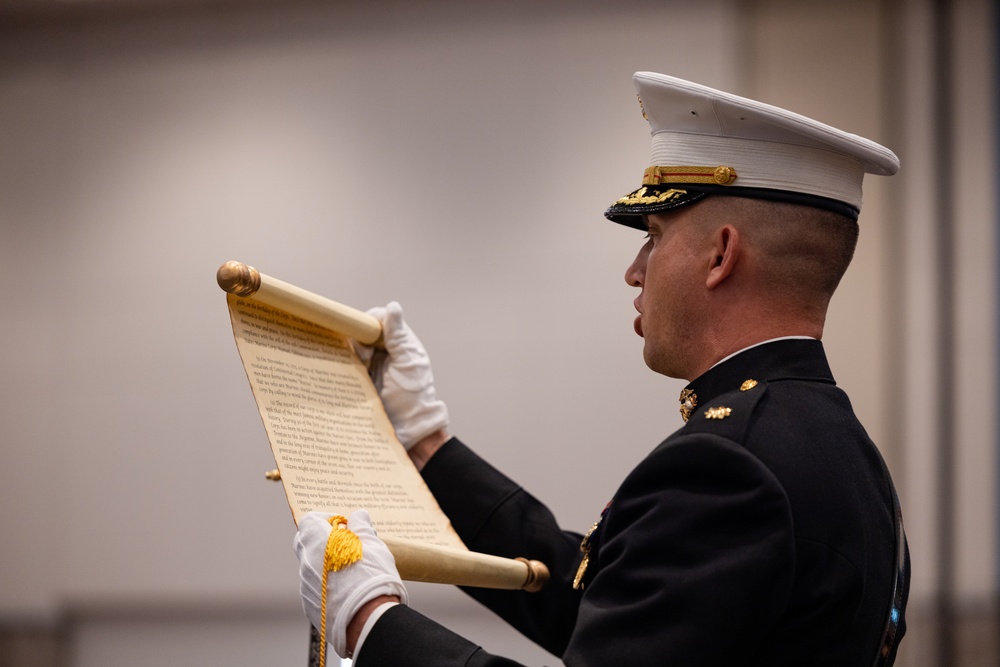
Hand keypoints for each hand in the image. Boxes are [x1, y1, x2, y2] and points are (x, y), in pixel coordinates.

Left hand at [294, 510, 408, 658]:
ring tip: (352, 569)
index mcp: (316, 541)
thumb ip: (361, 526)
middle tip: (347, 544)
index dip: (327, 519)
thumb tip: (358, 516)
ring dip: (326, 562)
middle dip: (324, 539)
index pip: (309, 520)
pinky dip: (328, 583)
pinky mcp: (309, 604)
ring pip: (311, 566)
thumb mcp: (372, 543)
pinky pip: (315, 587)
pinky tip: (347, 588)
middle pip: (306, 541)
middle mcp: (305, 562)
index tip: (344, 525)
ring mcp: (305, 585)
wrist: (368, 618)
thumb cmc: (371, 577)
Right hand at [355, 301, 448, 448]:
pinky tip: (342, 375)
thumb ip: (398, 336)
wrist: (407, 431)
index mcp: (399, 343)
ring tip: (357, 370)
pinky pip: (344, 366)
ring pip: (349, 348)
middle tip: (364, 359)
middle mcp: (383, 351)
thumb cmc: (413, 398)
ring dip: (347, 355)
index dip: (368, 325)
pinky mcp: (358, 381)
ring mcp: (370, 366)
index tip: (369, 344)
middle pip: (360, 332)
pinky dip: (340, 367)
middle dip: (356, 340)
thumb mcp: (407, 364)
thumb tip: (393, 306)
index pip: (377, 319)